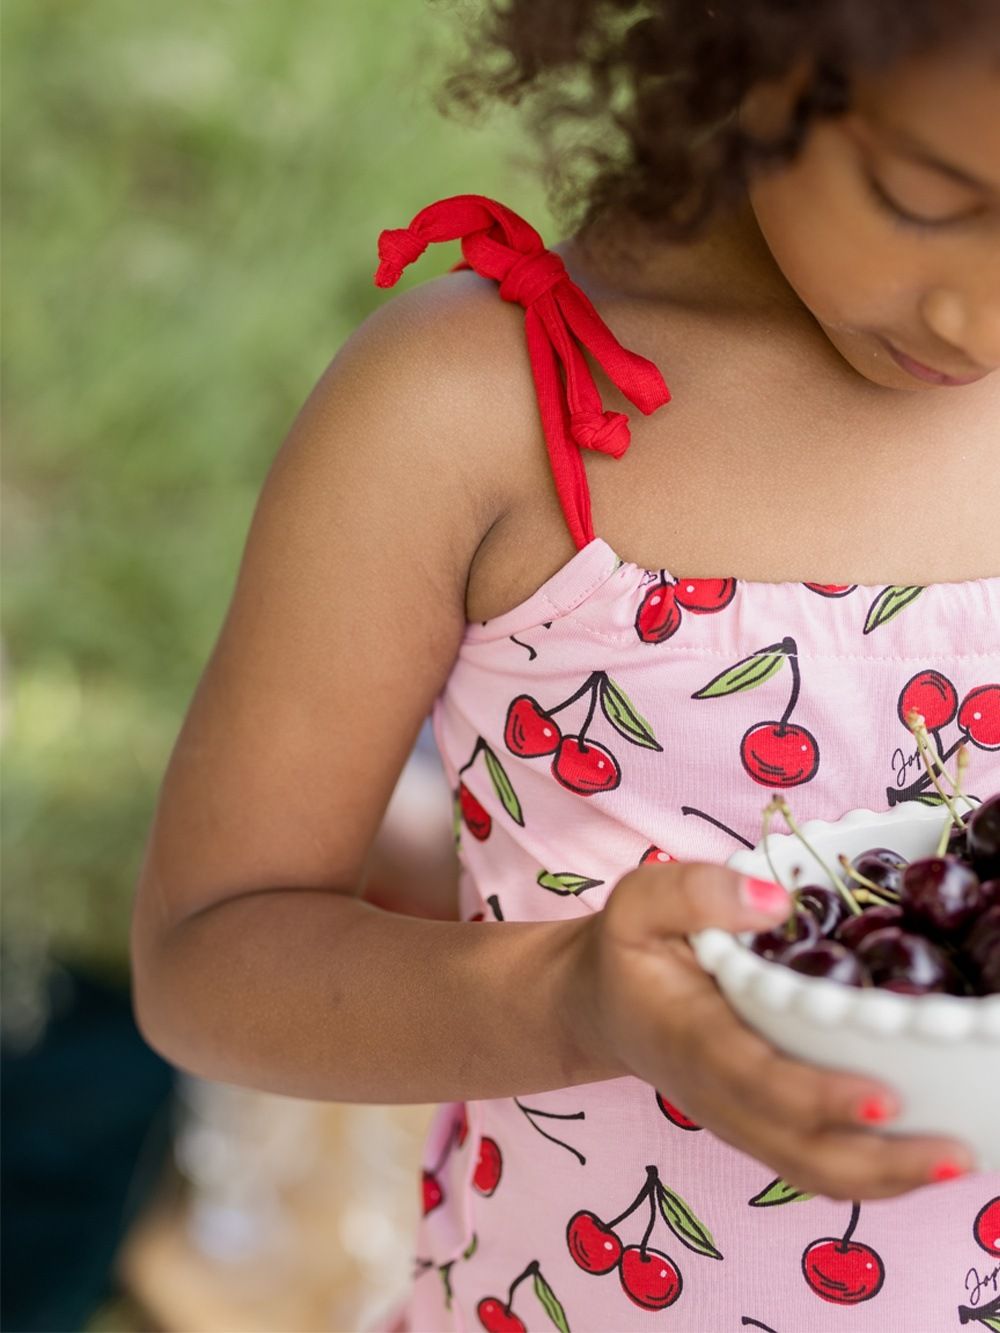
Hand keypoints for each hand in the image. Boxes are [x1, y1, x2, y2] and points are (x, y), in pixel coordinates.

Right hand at [568, 861, 975, 1199]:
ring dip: (886, 1179)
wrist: (602, 1004)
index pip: (758, 1080)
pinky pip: (815, 1165)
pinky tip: (923, 1156)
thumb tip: (776, 899)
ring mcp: (740, 1120)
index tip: (883, 1095)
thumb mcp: (639, 901)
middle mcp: (718, 1095)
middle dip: (878, 1163)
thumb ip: (695, 891)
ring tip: (955, 1161)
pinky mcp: (759, 1127)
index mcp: (691, 1039)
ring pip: (813, 1171)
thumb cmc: (629, 949)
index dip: (819, 1096)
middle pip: (799, 1152)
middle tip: (953, 1153)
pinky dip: (873, 1173)